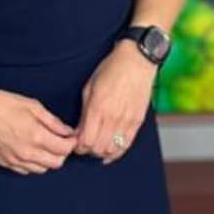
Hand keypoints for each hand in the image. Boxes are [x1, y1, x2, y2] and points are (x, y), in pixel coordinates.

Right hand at [0, 86, 77, 174]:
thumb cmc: (4, 103)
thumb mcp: (32, 106)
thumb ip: (52, 121)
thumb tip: (67, 131)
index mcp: (36, 136)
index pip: (64, 149)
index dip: (71, 143)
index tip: (72, 136)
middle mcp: (27, 153)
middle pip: (56, 163)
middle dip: (62, 152)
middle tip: (61, 140)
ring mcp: (15, 160)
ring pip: (41, 169)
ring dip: (48, 159)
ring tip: (45, 144)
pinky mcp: (5, 163)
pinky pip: (26, 170)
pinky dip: (33, 163)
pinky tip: (31, 149)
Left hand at [73, 41, 157, 164]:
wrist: (137, 61)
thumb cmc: (111, 69)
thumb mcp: (90, 86)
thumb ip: (84, 112)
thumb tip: (79, 131)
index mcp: (98, 107)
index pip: (85, 140)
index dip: (78, 146)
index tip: (75, 143)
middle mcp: (113, 117)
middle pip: (97, 149)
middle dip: (88, 150)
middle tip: (84, 145)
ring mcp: (127, 121)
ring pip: (111, 150)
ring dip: (101, 152)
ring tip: (97, 146)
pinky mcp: (137, 122)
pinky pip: (126, 145)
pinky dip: (116, 152)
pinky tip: (110, 151)